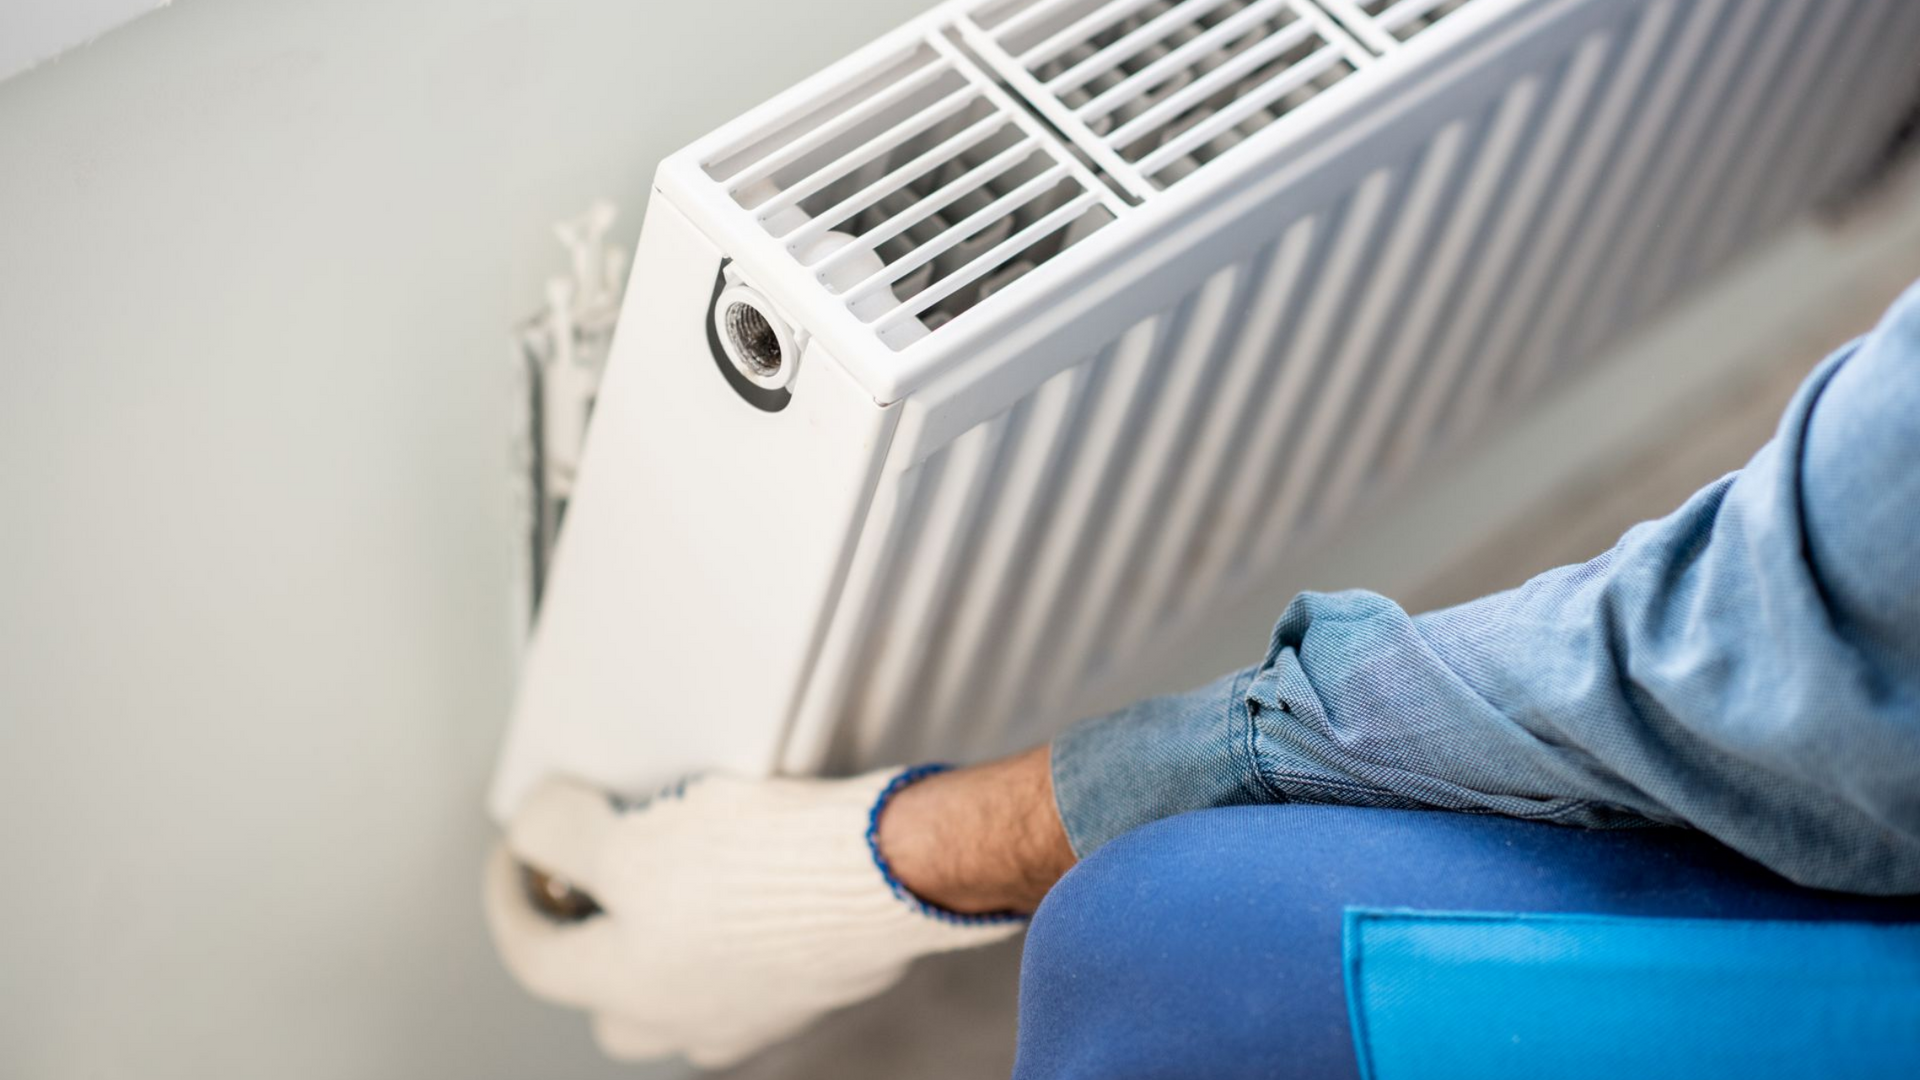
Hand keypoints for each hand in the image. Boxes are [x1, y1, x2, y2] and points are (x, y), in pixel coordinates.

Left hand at [484, 769, 1020, 1067]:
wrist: (884, 873)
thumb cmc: (767, 867)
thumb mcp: (630, 837)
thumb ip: (561, 834)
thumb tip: (536, 827)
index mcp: (627, 989)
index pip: (533, 955)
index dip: (509, 894)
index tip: (518, 849)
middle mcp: (686, 1015)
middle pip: (607, 992)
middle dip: (591, 938)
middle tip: (594, 875)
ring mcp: (752, 1008)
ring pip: (682, 985)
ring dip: (666, 938)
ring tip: (675, 872)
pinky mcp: (810, 984)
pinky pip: (750, 964)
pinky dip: (733, 929)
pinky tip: (749, 882)